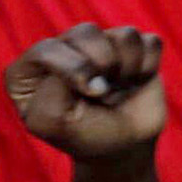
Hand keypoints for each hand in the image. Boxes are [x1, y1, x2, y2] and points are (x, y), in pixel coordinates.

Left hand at [2, 25, 166, 163]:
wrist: (122, 148)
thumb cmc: (82, 135)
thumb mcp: (51, 122)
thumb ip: (54, 88)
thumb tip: (94, 70)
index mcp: (31, 68)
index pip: (47, 49)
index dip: (73, 70)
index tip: (89, 95)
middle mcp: (64, 50)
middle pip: (86, 33)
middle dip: (102, 67)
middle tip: (101, 94)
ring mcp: (100, 46)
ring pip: (124, 35)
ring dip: (127, 69)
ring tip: (117, 90)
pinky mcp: (133, 48)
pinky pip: (150, 42)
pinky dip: (148, 67)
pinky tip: (134, 82)